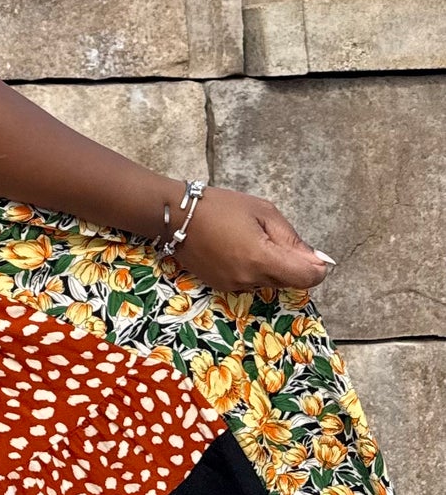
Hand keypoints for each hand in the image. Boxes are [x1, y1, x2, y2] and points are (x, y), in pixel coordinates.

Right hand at [173, 186, 333, 294]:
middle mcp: (249, 279)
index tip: (310, 253)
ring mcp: (234, 286)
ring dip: (272, 267)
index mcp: (261, 259)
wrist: (176, 217)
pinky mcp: (222, 287)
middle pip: (290, 281)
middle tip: (274, 237)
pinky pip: (252, 283)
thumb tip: (317, 260)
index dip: (317, 267)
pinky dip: (254, 270)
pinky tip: (238, 250)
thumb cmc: (221, 207)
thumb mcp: (263, 212)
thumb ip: (292, 239)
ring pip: (271, 283)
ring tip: (251, 240)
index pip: (307, 278)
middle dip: (292, 263)